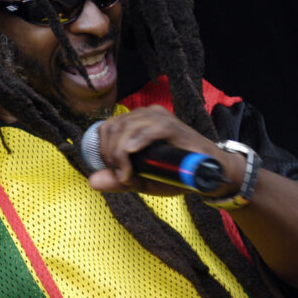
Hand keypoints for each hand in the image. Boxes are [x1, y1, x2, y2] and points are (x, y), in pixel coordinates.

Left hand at [87, 105, 244, 196]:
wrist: (206, 175)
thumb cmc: (174, 174)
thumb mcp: (141, 181)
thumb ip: (117, 181)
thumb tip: (92, 181)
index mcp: (134, 123)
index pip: (106, 129)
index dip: (102, 150)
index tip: (113, 171)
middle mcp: (144, 115)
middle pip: (112, 128)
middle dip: (110, 154)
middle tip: (122, 176)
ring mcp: (158, 118)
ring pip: (126, 128)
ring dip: (121, 153)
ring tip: (129, 174)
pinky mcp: (173, 125)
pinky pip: (150, 129)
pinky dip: (138, 141)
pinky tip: (131, 152)